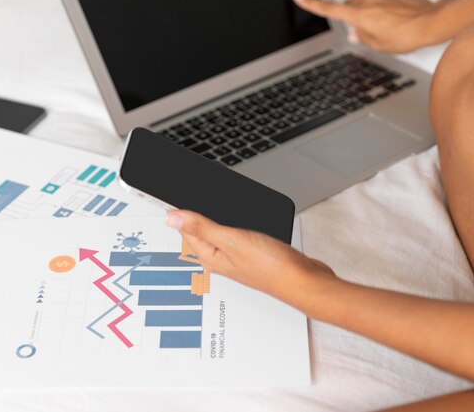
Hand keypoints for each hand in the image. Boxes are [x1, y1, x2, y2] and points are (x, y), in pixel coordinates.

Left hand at [165, 210, 334, 301]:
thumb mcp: (231, 240)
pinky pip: (235, 233)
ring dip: (214, 216)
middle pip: (200, 230)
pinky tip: (238, 214)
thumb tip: (171, 217)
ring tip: (207, 201)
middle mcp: (220, 257)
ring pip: (218, 230)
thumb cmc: (272, 267)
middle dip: (194, 212)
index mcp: (209, 256)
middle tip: (186, 193)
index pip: (185, 229)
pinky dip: (233, 222)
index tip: (169, 193)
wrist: (304, 281)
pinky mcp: (253, 252)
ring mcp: (237, 256)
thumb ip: (202, 226)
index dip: (178, 209)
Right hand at [293, 0, 452, 52]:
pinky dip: (382, 10)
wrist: (432, 22)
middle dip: (352, 19)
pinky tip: (396, 20)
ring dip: (369, 14)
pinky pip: (381, 1)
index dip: (312, 4)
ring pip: (365, 4)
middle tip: (365, 34)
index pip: (329, 10)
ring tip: (387, 29)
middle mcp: (367, 0)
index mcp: (359, 14)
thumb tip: (354, 32)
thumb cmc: (406, 35)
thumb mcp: (378, 44)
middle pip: (349, 7)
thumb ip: (361, 37)